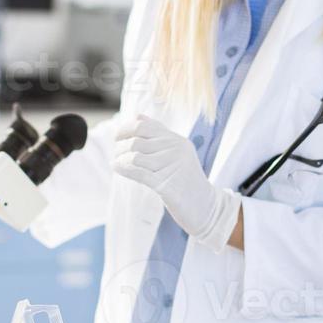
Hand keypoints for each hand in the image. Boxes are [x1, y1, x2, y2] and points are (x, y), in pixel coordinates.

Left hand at [113, 115, 240, 249]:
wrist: (205, 206)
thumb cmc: (186, 180)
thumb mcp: (178, 152)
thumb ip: (159, 135)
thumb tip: (138, 116)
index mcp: (177, 140)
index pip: (144, 126)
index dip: (126, 130)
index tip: (118, 137)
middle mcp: (175, 150)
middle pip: (137, 141)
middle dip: (121, 147)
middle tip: (117, 154)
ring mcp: (172, 167)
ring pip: (135, 156)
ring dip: (121, 159)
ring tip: (117, 163)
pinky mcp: (166, 185)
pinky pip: (138, 173)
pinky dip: (124, 169)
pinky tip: (117, 168)